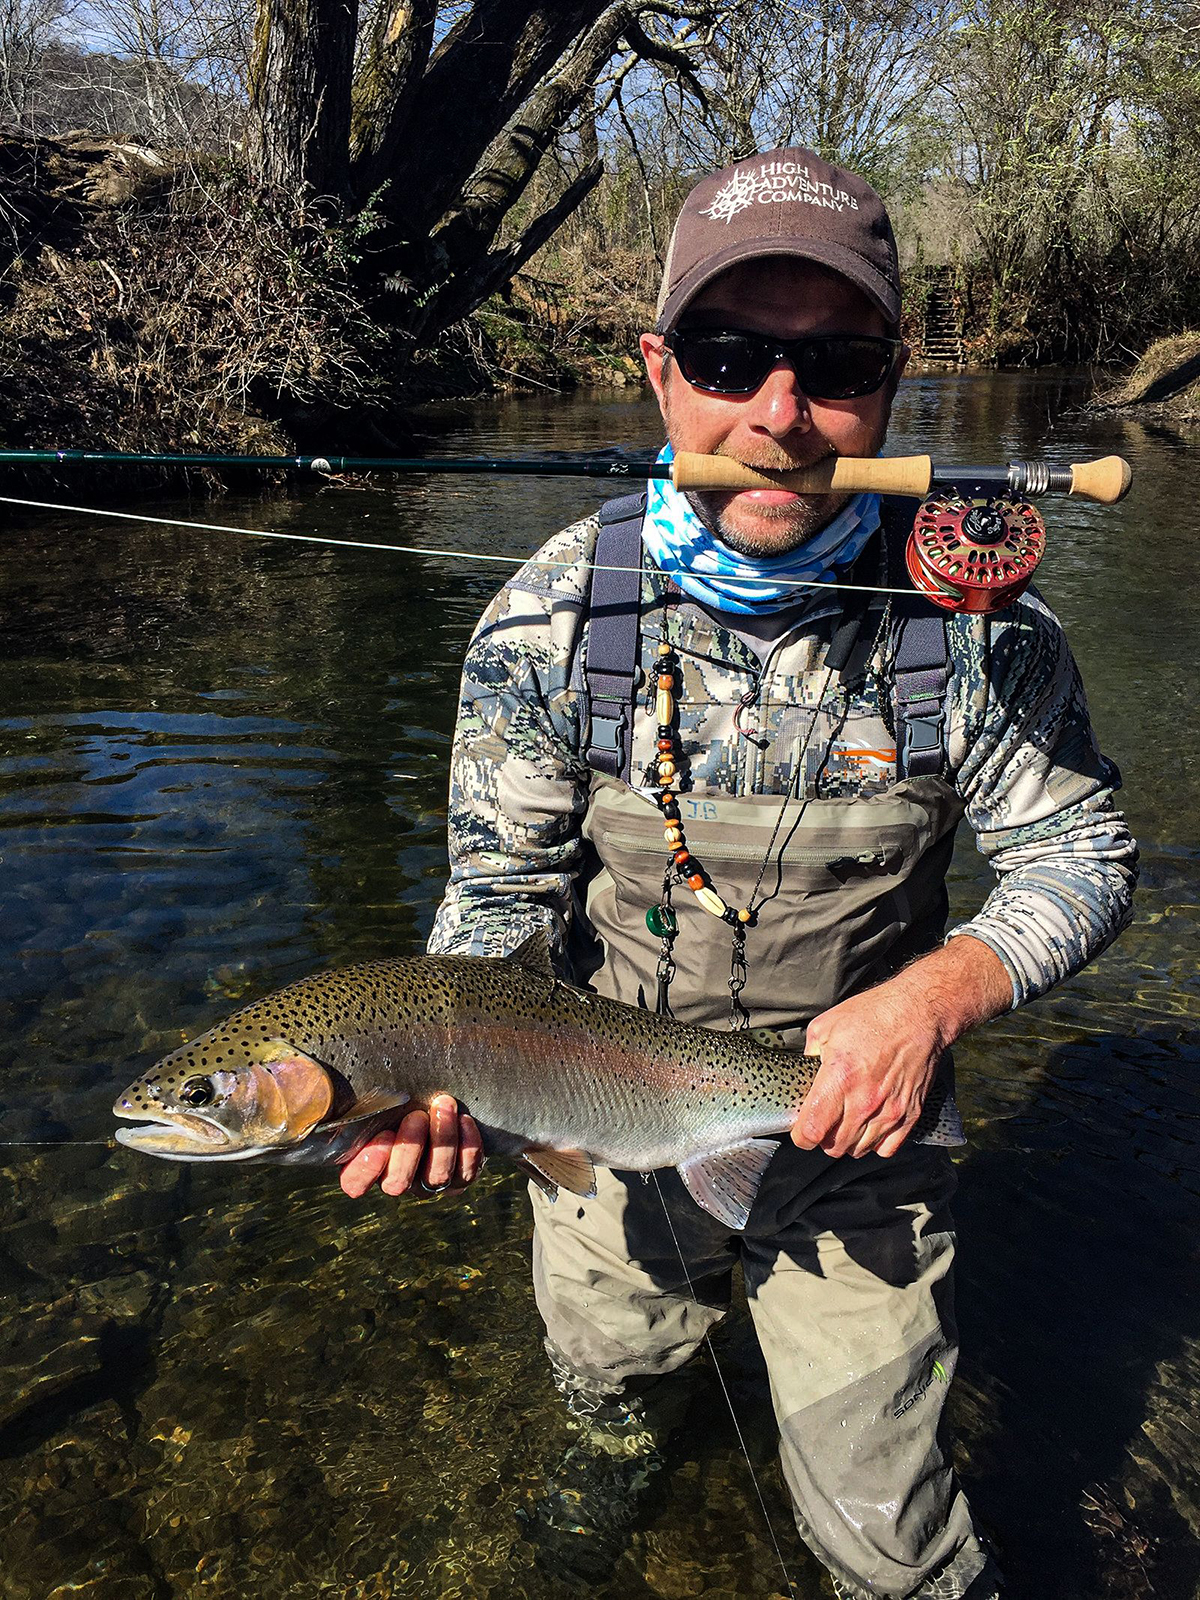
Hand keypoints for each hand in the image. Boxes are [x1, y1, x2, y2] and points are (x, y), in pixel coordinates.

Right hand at [339, 1095, 482, 1198]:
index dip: (366, 1167)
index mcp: (368, 1164)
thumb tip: (322, 1072)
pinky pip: (466, 1172)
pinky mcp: (459, 1178)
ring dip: (442, 1140)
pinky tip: (464, 1119)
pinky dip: (467, 1146)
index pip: (355, 1183)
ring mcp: (428, 1182)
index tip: (382, 1134)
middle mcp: (397, 1179)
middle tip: (416, 1116)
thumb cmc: (399, 1096)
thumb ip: (353, 1095)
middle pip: (398, 1183)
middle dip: (409, 1148)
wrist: (439, 1100)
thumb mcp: (373, 1093)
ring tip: (444, 1105)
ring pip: (436, 1177)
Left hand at [792, 982, 942, 1159]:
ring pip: (858, 1150)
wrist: (919, 1013)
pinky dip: (874, 1143)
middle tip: (823, 1121)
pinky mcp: (910, 1114)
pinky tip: (869, 1125)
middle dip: (822, 1138)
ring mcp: (890, 1111)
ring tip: (846, 1121)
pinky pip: (886, 1148)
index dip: (800, 1135)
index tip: (800, 1127)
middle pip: (834, 1147)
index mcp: (839, 1079)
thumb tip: (804, 1075)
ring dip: (847, 1141)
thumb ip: (809, 1056)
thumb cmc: (873, 1015)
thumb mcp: (825, 1026)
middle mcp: (864, 1101)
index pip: (811, 1131)